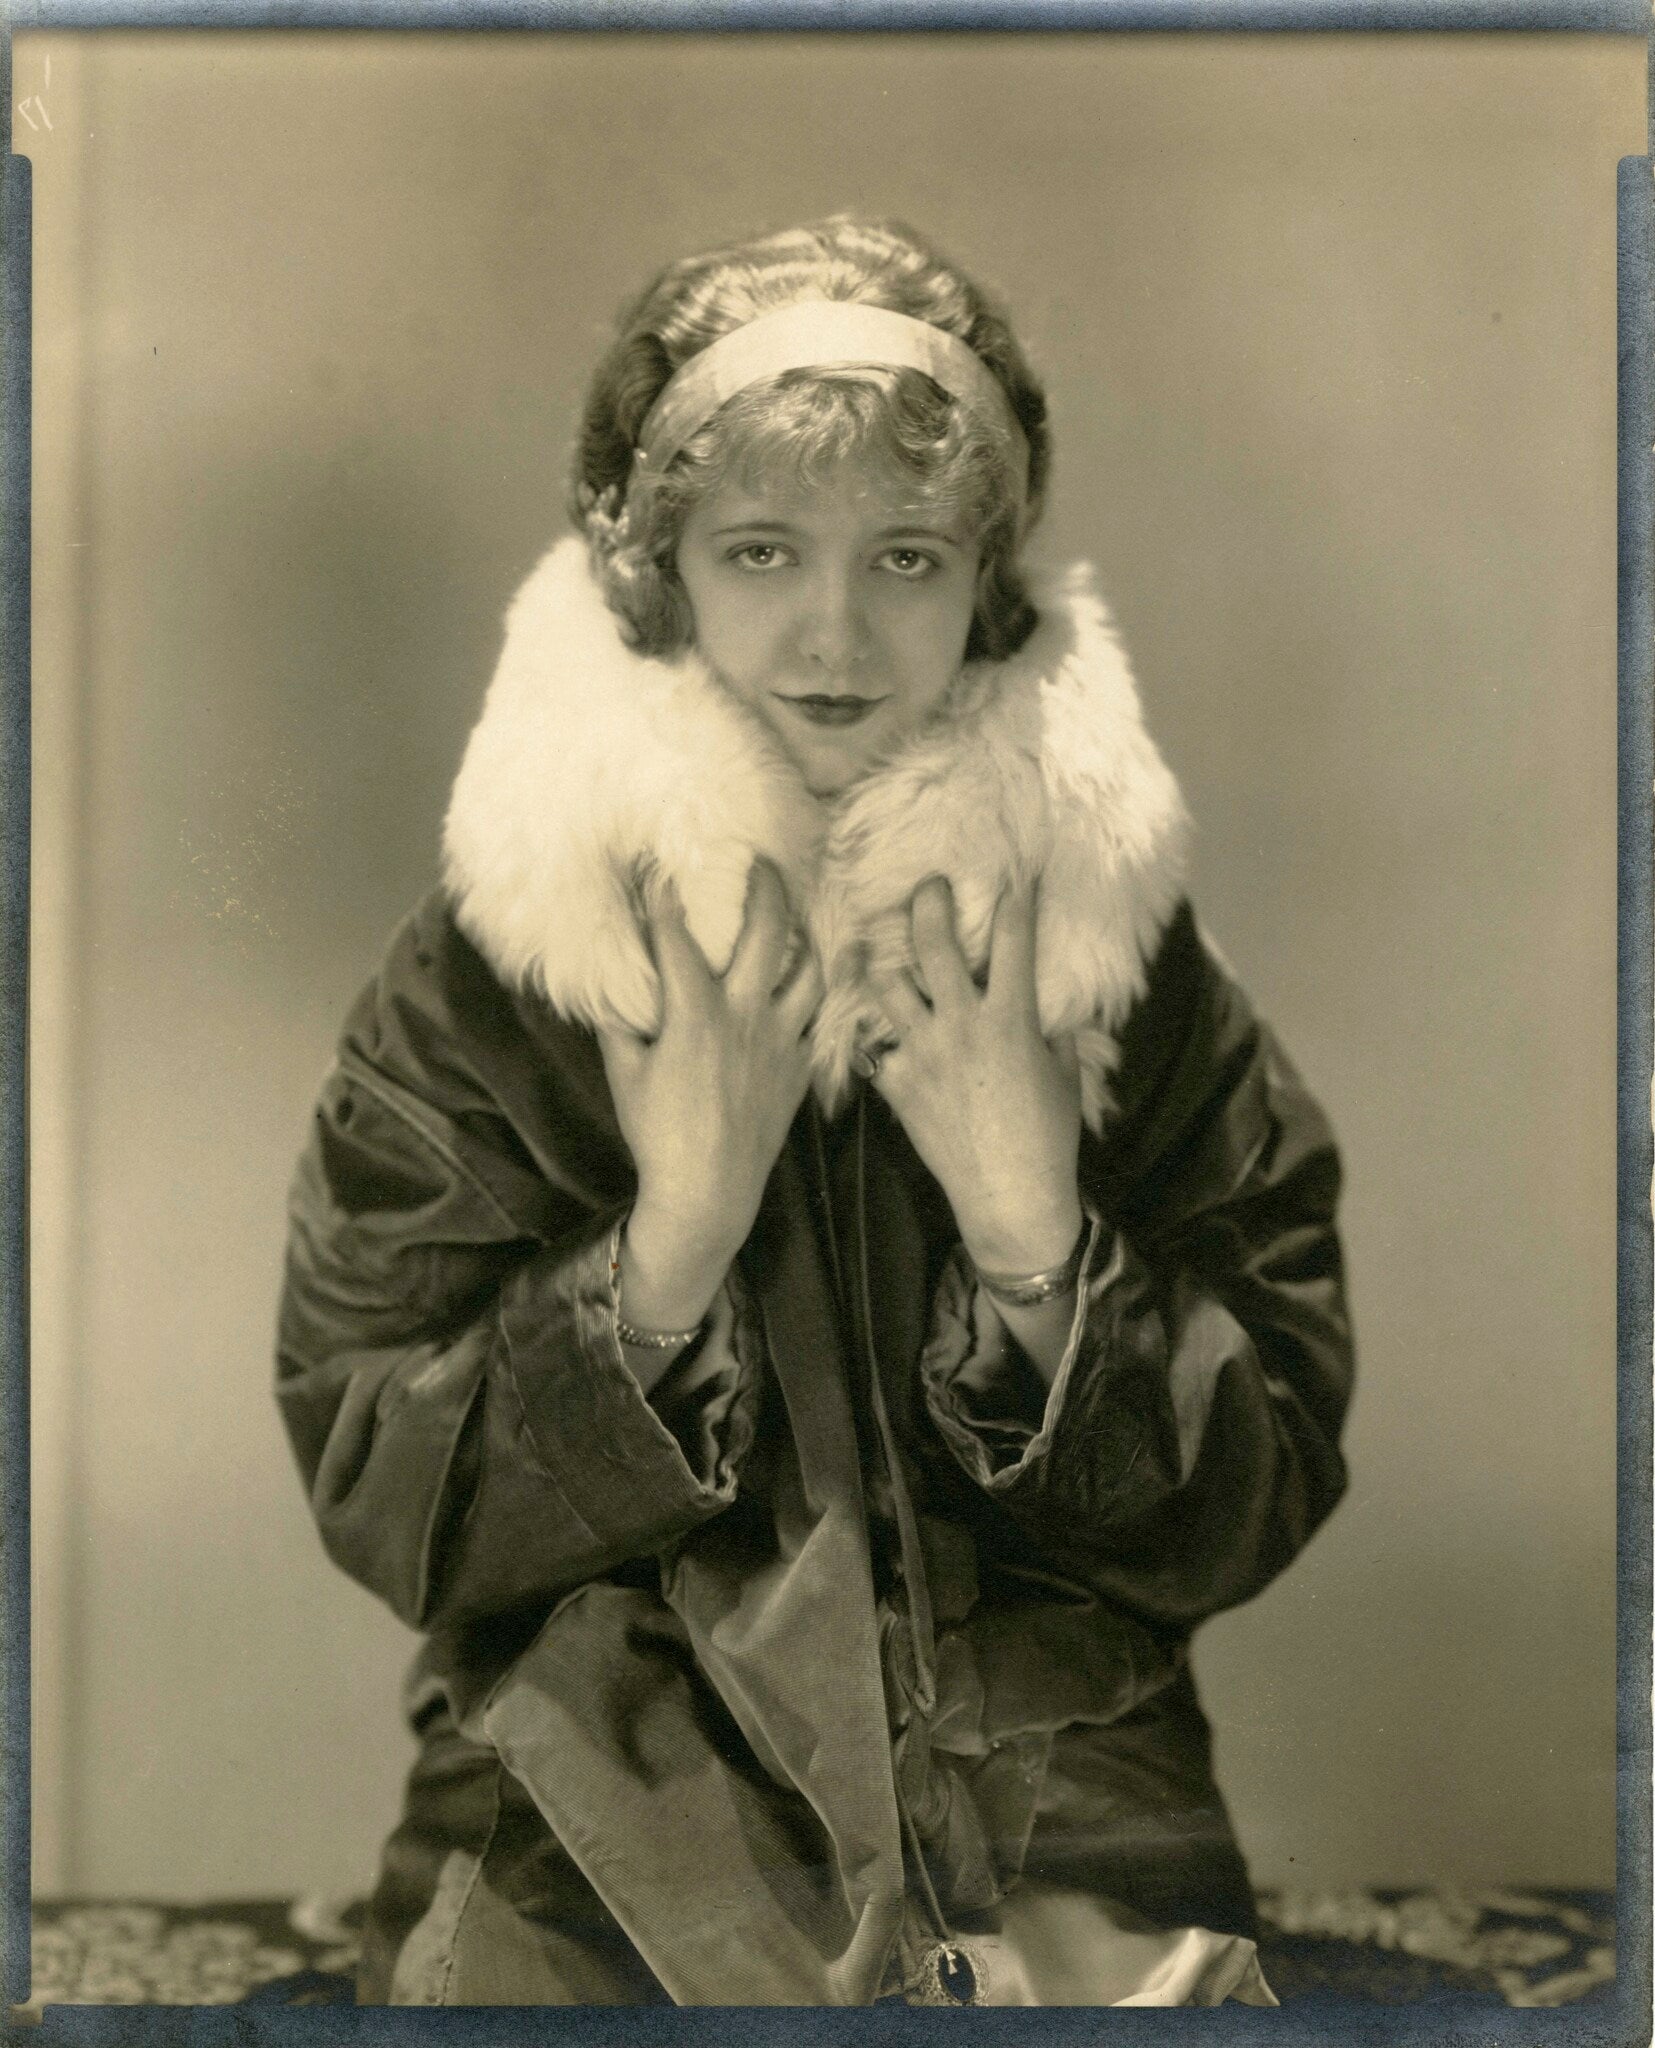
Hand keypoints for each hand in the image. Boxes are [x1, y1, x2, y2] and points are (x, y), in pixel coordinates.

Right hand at [597, 861, 821, 1331]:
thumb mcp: (625, 1073)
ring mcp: (781, 1039)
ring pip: (810, 968)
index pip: (675, 937)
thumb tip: (612, 989)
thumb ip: (620, 1024)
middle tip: (763, 863)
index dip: (663, 897)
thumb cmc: (658, 1133)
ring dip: (805, 937)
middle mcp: (745, 1014)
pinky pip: (821, 1017)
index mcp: (694, 1013)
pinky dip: (822, 993)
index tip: (657, 866)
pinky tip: (816, 981)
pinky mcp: (800, 1067)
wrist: (709, 1191)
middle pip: (767, 930)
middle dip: (766, 886)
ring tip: (798, 922)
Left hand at [869, 876, 1082, 1274]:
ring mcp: (923, 1053)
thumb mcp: (1063, 1075)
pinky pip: (870, 1047)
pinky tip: (868, 1026)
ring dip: (883, 965)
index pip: (1013, 941)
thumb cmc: (1048, 1137)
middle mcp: (961, 1025)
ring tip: (880, 951)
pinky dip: (870, 1036)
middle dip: (928, 904)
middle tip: (927, 887)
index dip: (1015, 901)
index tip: (1015, 876)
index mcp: (1012, 1018)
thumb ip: (1054, 1035)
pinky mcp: (897, 1085)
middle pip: (933, 944)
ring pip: (886, 986)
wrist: (1009, 1195)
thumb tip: (1052, 1014)